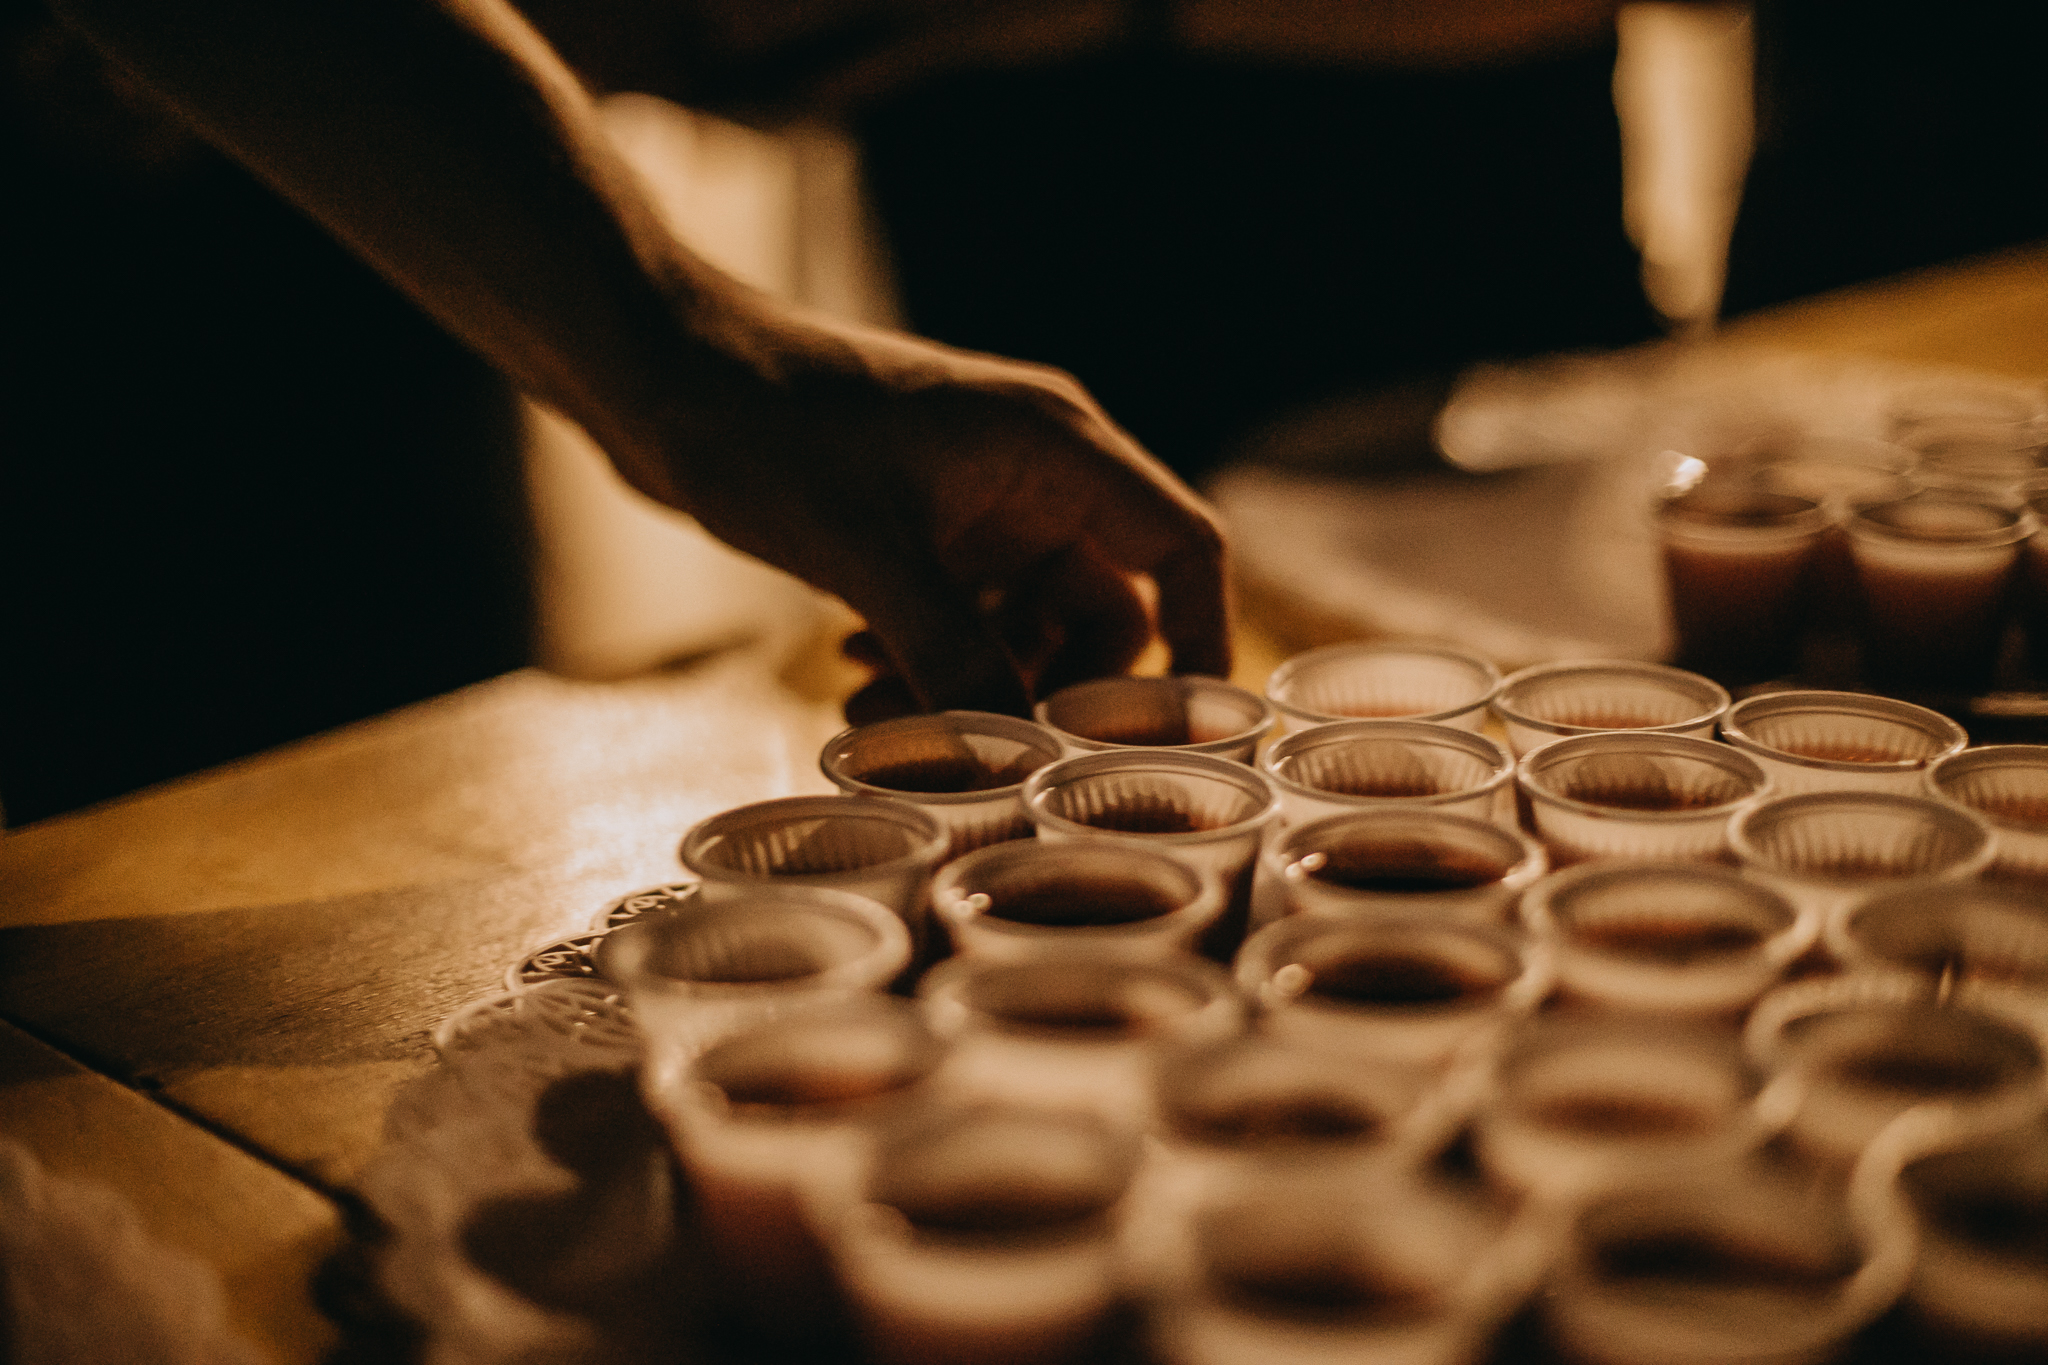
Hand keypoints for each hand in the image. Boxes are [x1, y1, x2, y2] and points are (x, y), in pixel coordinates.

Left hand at [644, 306, 1231, 719]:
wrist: (659, 373)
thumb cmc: (765, 427)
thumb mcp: (866, 551)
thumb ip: (952, 653)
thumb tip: (1019, 754)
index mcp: (1056, 448)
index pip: (1181, 547)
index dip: (1200, 641)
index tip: (1177, 737)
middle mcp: (1035, 473)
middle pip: (1108, 612)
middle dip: (1051, 694)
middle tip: (985, 754)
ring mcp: (978, 502)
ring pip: (1027, 627)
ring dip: (976, 690)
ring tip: (886, 731)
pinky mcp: (924, 526)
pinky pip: (967, 618)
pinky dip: (931, 663)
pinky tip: (859, 680)